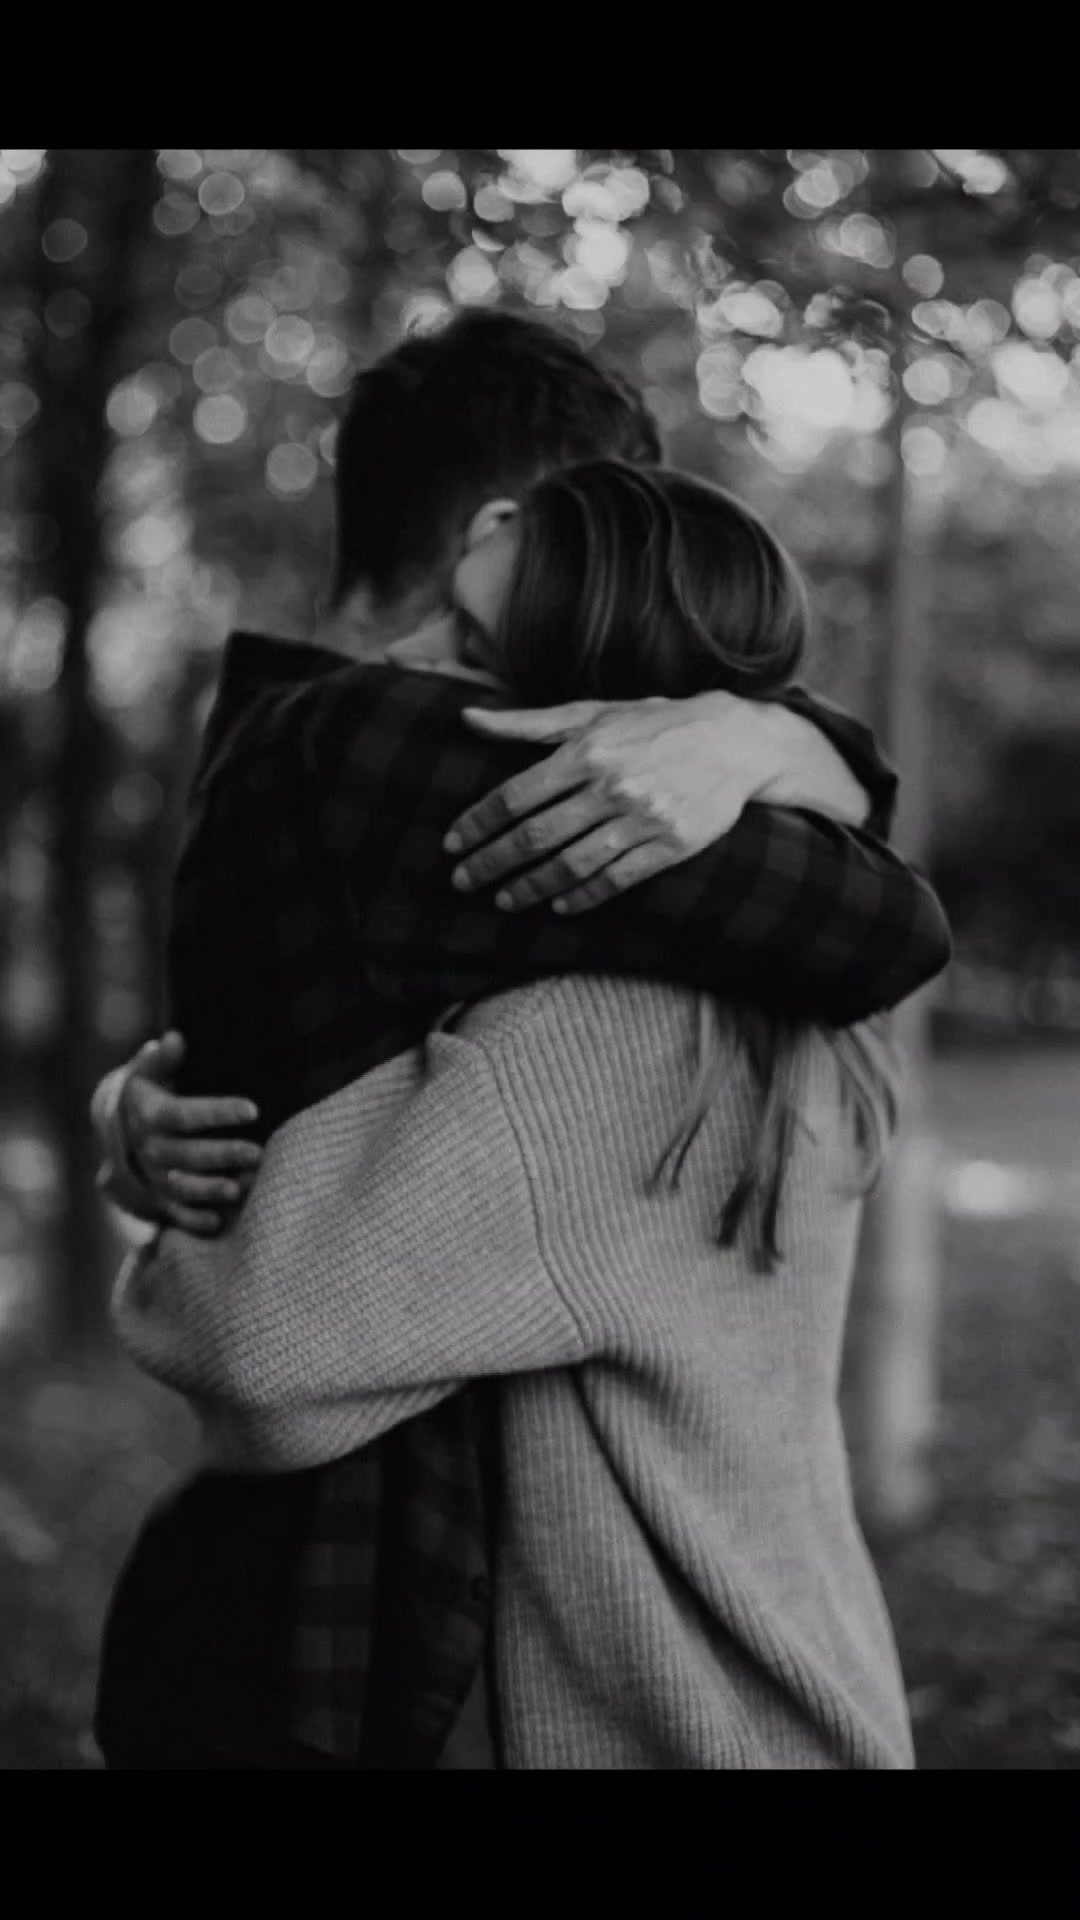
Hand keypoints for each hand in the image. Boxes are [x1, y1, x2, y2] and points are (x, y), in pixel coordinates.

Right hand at [119, 1032, 262, 1235]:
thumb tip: (172, 1038)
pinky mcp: (157, 1197)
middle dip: (223, 1154)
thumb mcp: (145, 1071)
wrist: (116, 1129)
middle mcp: (149, 1148)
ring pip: (181, 1186)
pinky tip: (217, 1221)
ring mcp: (153, 1175)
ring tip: (240, 1188)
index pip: (184, 1115)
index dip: (218, 1113)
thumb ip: (159, 1058)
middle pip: (187, 1154)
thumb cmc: (143, 1092)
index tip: (253, 1109)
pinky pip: (173, 1212)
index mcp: (150, 1115)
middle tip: (258, 1153)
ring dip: (210, 1189)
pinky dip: (193, 1220)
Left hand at [444, 692, 784, 913]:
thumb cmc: (654, 724)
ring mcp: (642, 819)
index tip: (452, 845)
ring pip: (571, 864)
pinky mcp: (671, 846)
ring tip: (504, 901)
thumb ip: (529, 724)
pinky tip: (558, 906)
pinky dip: (582, 897)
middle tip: (463, 882)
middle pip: (534, 835)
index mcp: (587, 750)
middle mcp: (611, 785)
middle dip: (491, 863)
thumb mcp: (593, 713)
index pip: (514, 795)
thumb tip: (468, 719)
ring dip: (530, 888)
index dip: (477, 824)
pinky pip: (615, 880)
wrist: (735, 741)